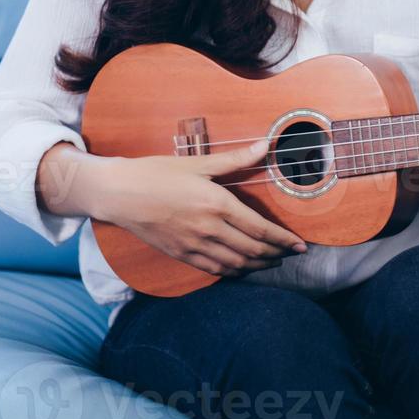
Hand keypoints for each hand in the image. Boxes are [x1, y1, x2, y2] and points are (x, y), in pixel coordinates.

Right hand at [91, 139, 307, 277]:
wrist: (119, 193)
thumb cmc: (157, 173)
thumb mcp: (197, 163)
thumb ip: (235, 159)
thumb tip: (265, 146)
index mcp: (217, 204)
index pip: (260, 229)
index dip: (284, 240)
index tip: (300, 245)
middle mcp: (209, 229)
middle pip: (253, 250)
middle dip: (276, 254)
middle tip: (291, 254)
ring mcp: (194, 245)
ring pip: (236, 264)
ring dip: (258, 265)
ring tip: (272, 262)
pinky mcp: (181, 254)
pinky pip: (215, 269)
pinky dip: (234, 272)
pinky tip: (242, 269)